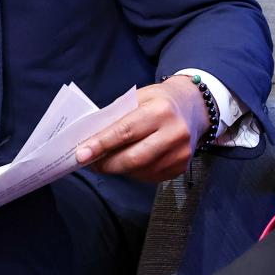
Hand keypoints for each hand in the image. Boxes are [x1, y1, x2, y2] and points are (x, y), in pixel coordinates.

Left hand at [74, 77, 208, 182]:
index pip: (126, 131)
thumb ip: (117, 117)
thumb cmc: (159, 101)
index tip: (81, 154)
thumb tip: (91, 141)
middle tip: (89, 162)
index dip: (101, 144)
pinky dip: (133, 173)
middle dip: (106, 163)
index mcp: (161, 110)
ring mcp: (181, 153)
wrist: (194, 106)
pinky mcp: (181, 167)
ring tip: (105, 162)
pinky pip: (149, 176)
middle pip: (133, 157)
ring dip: (118, 169)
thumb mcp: (139, 98)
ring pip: (140, 171)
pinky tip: (127, 164)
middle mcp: (175, 132)